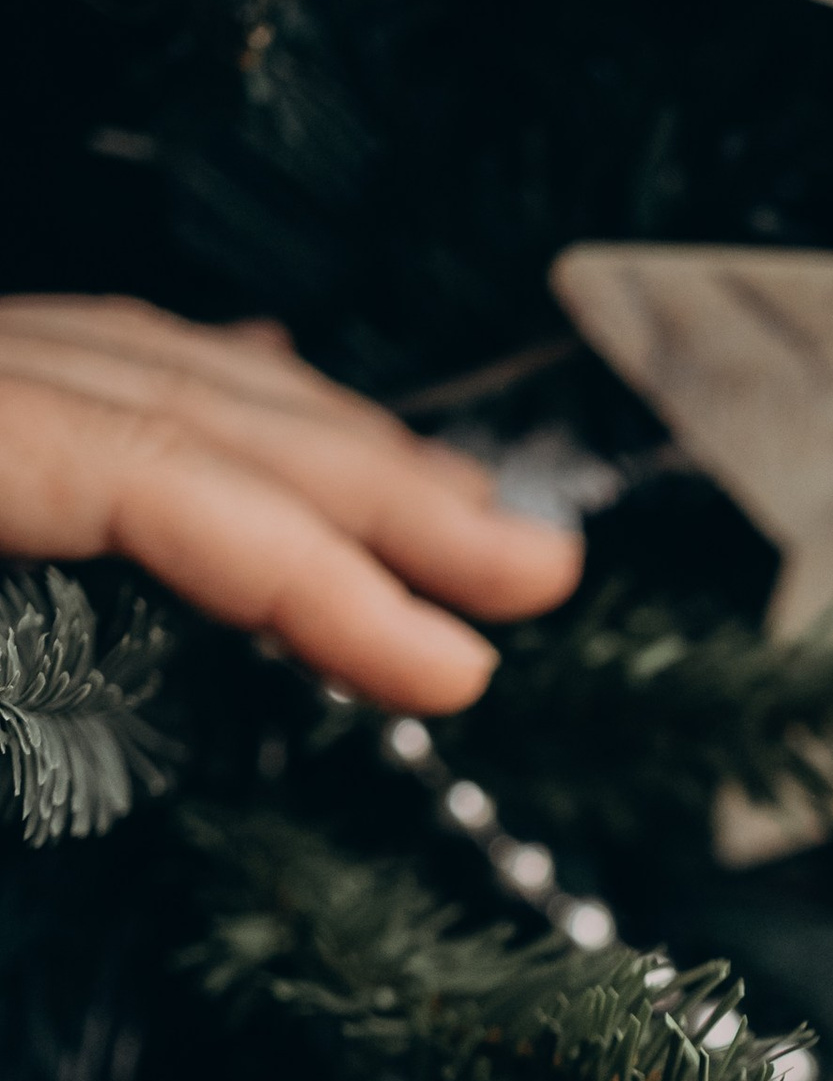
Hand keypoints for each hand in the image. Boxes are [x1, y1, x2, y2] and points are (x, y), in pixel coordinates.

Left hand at [0, 297, 581, 710]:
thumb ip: (20, 707)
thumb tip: (144, 717)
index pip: (150, 467)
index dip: (318, 569)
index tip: (452, 668)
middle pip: (185, 400)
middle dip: (379, 490)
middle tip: (534, 567)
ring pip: (154, 364)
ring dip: (322, 438)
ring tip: (454, 502)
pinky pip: (80, 365)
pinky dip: (204, 387)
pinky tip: (276, 372)